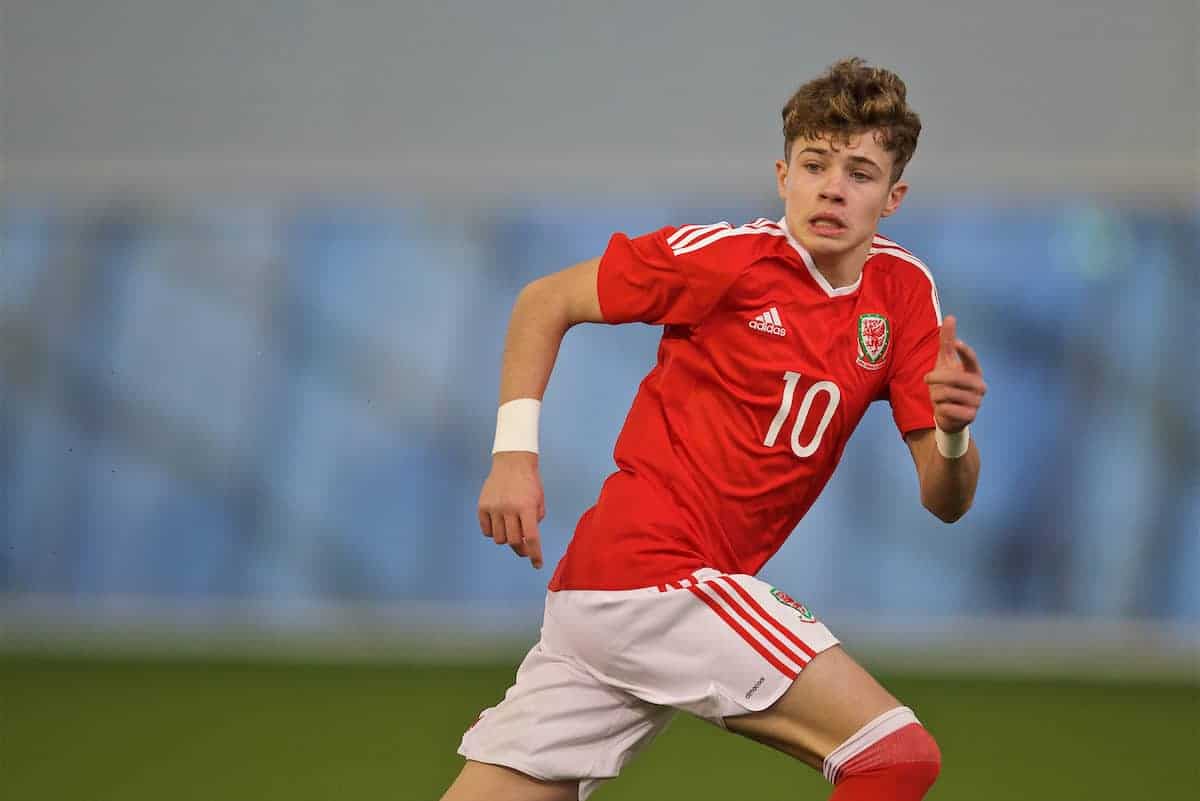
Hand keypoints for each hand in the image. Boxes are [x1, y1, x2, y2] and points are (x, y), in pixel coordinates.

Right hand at [478, 451, 545, 568]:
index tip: (537, 565)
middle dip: (522, 548)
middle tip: (525, 547)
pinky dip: (493, 532)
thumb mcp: (539, 500)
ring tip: (511, 530)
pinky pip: (486, 530)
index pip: (532, 537)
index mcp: (526, 507)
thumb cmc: (529, 482)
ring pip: (499, 539)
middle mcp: (509, 508)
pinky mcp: (482, 506)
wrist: (512, 461)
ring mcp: (494, 507)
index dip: (535, 554)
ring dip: (507, 539)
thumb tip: (528, 541)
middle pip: (514, 541)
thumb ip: (535, 520)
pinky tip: (499, 524)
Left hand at [923, 315, 985, 433]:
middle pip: (953, 378)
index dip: (964, 351)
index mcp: (974, 371)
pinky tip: (943, 408)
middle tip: (926, 379)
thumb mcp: (945, 362)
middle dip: (935, 378)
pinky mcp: (970, 416)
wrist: (949, 415)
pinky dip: (939, 408)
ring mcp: (977, 401)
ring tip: (939, 397)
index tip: (956, 343)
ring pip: (946, 393)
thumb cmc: (947, 385)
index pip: (971, 358)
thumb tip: (950, 317)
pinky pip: (946, 408)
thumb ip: (948, 342)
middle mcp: (979, 385)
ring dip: (935, 394)